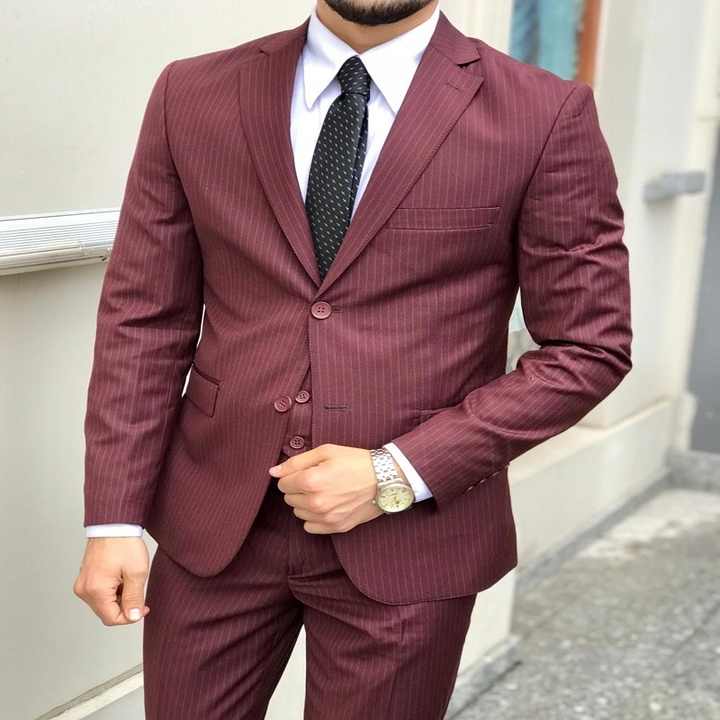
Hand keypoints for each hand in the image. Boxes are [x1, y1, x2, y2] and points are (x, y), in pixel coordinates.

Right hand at [73, 537, 149, 625]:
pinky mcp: (85, 577)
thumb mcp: (136, 572)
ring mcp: (83, 583)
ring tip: (128, 578)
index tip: (143, 607)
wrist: (114, 524)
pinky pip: (99, 593)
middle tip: (137, 588)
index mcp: (95, 590)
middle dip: (125, 605)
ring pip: (103, 603)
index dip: (130, 616)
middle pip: (106, 612)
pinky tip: (121, 576)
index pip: (111, 618)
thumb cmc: (124, 543)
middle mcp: (84, 589)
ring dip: (119, 597)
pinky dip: (112, 590)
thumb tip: (133, 617)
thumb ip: (135, 598)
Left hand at [269, 443, 385, 533]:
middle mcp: (316, 502)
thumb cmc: (355, 461)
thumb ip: (296, 462)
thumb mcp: (326, 451)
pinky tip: (327, 505)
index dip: (292, 476)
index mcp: (311, 481)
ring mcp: (326, 517)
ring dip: (305, 503)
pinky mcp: (336, 527)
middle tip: (317, 480)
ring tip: (324, 492)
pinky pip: (310, 527)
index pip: (283, 484)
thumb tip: (273, 472)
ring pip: (298, 513)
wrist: (385, 479)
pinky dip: (314, 517)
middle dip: (298, 489)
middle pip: (289, 499)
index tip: (305, 472)